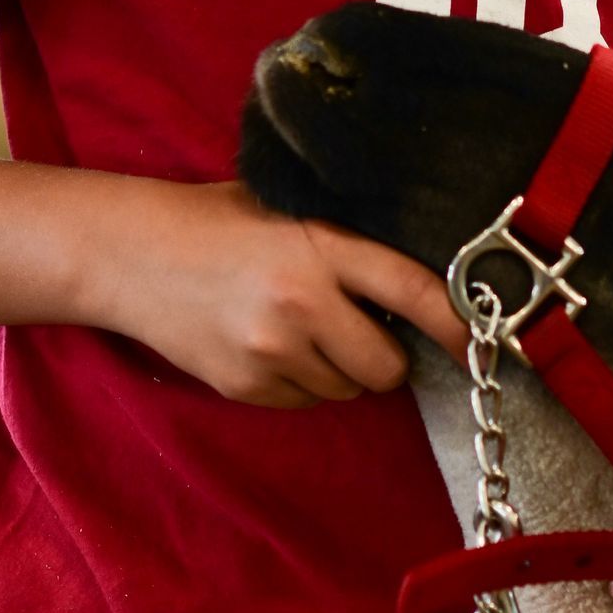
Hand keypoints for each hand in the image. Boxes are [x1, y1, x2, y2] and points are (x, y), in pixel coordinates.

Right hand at [90, 178, 467, 408]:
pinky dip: (300, 383)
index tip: (482, 344)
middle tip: (361, 329)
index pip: (415, 292)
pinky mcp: (245, 387)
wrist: (130, 254)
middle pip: (388, 367)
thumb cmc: (217, 222)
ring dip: (341, 371)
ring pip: (347, 391)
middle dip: (386, 356)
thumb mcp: (290, 210)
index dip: (458, 326)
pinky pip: (304, 402)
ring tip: (302, 330)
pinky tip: (268, 344)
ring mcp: (271, 353)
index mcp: (321, 248)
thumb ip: (348, 244)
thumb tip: (422, 286)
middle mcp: (302, 305)